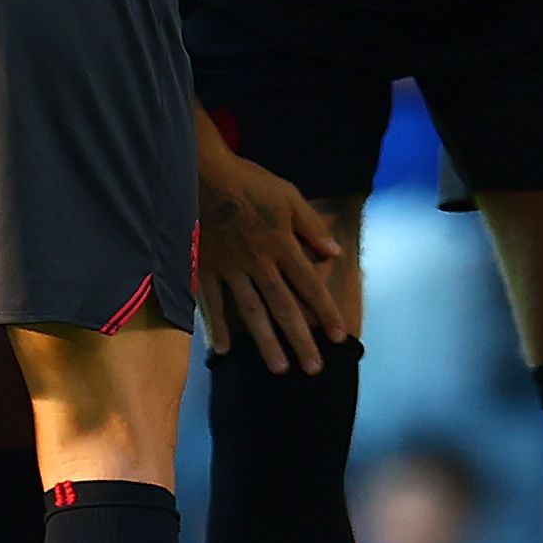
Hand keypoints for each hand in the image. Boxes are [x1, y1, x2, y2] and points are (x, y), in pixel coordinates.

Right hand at [195, 148, 347, 371]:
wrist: (203, 174)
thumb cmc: (249, 182)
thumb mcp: (289, 196)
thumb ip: (311, 227)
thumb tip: (335, 253)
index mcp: (281, 245)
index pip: (310, 285)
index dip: (326, 312)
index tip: (339, 336)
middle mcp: (259, 263)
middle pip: (284, 307)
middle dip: (300, 339)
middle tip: (313, 368)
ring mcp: (230, 269)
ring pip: (252, 313)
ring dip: (266, 343)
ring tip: (279, 369)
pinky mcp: (204, 268)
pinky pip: (212, 303)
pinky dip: (216, 327)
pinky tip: (222, 350)